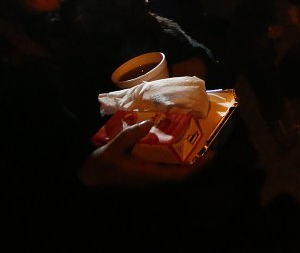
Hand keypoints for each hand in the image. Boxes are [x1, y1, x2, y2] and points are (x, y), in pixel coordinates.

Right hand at [78, 119, 212, 187]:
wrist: (88, 177)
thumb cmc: (101, 165)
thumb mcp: (113, 148)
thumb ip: (130, 135)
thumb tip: (150, 122)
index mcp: (150, 175)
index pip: (181, 175)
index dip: (199, 166)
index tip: (212, 153)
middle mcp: (154, 178)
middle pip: (183, 171)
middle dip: (197, 158)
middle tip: (207, 139)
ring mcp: (150, 176)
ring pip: (175, 167)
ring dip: (187, 155)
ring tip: (196, 136)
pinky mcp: (146, 171)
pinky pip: (166, 164)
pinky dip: (174, 153)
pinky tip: (174, 138)